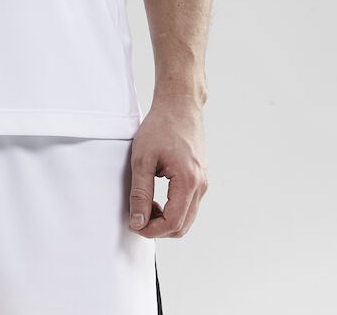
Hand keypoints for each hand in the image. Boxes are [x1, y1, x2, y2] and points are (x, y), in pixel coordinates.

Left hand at [127, 97, 208, 237]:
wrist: (179, 105)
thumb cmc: (161, 126)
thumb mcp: (142, 159)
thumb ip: (140, 193)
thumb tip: (138, 222)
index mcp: (188, 181)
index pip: (172, 223)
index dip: (151, 230)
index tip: (133, 224)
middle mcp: (201, 185)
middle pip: (182, 226)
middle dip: (158, 229)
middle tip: (137, 217)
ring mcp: (203, 182)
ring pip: (187, 218)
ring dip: (165, 220)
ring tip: (145, 206)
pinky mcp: (200, 178)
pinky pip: (189, 206)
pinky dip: (173, 210)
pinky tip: (155, 199)